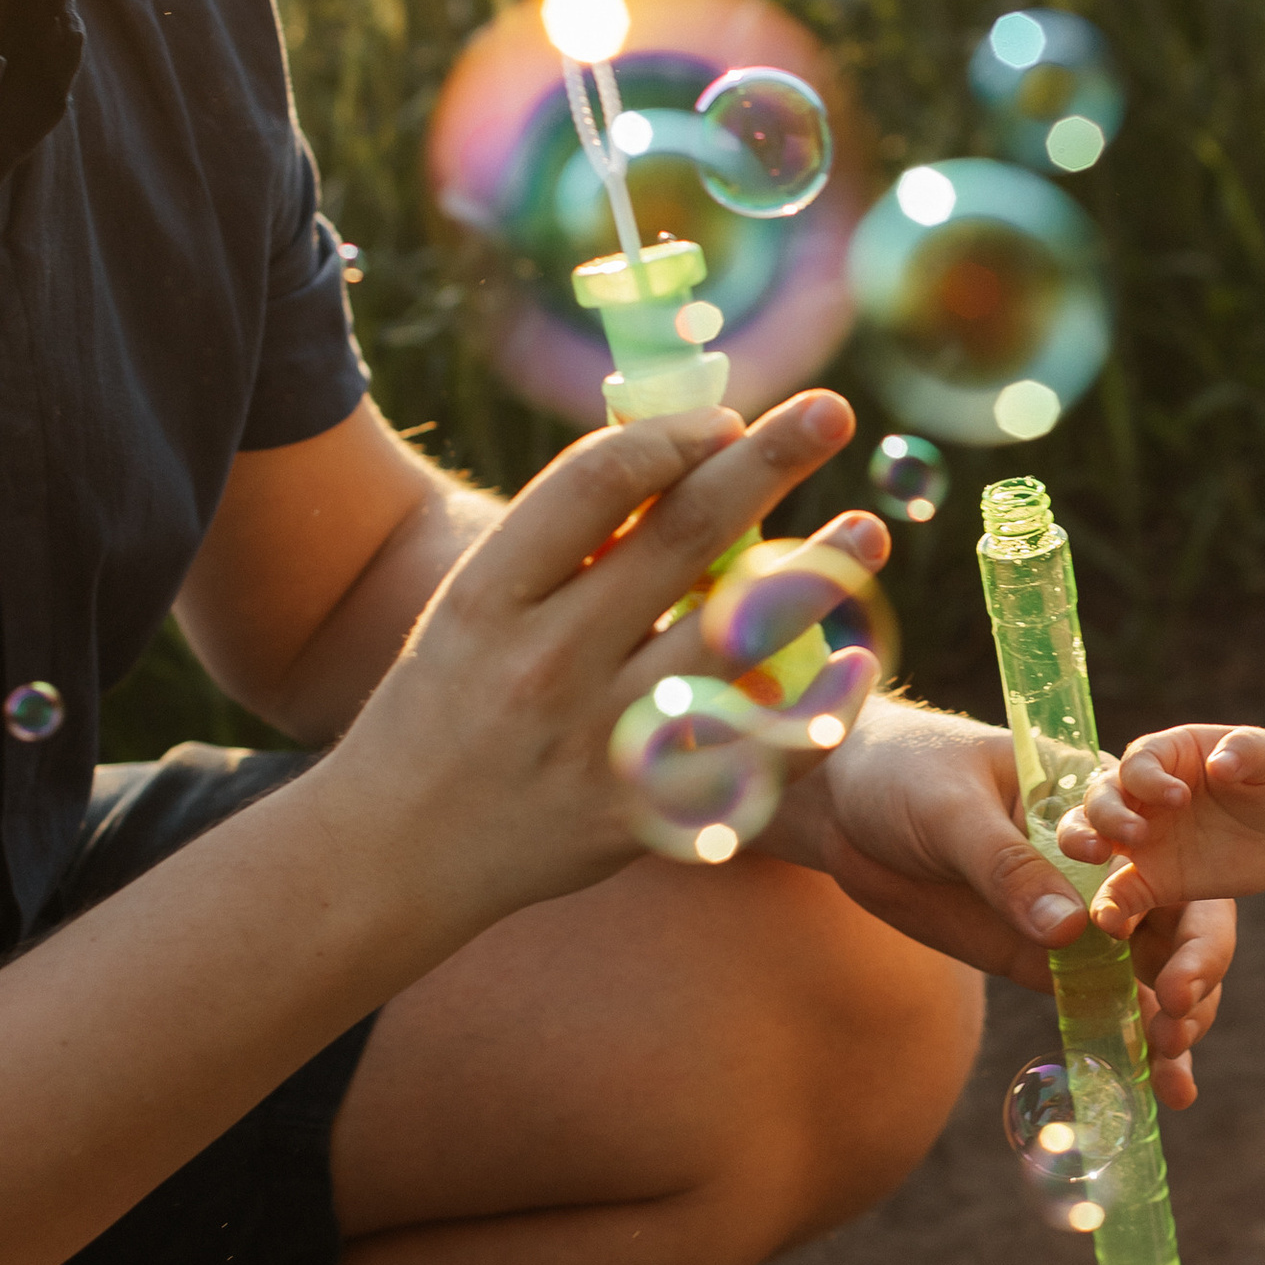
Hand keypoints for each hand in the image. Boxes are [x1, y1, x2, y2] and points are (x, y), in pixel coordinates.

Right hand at [325, 393, 857, 932]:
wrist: (395, 853)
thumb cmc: (447, 707)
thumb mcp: (475, 609)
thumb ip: (564, 545)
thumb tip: (673, 452)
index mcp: (491, 594)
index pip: (596, 481)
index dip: (674, 437)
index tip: (728, 420)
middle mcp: (546, 660)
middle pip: (681, 539)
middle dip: (767, 463)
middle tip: (830, 411)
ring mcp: (598, 740)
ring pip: (736, 640)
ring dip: (814, 574)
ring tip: (868, 529)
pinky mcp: (643, 813)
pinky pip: (755, 753)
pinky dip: (815, 706)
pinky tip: (858, 659)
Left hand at [806, 698, 1234, 1104]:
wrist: (842, 806)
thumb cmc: (904, 774)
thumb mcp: (951, 808)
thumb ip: (1006, 865)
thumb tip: (1070, 931)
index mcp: (1106, 802)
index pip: (1175, 860)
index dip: (1194, 921)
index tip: (1181, 976)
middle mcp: (1107, 860)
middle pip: (1175, 926)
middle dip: (1189, 984)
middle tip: (1177, 1034)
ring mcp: (1075, 912)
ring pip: (1140, 973)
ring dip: (1165, 1026)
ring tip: (1174, 1084)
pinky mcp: (1037, 956)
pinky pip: (1089, 1001)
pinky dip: (1117, 1040)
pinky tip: (1143, 1084)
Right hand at [1060, 724, 1264, 937]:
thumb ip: (1246, 750)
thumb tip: (1220, 763)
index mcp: (1166, 755)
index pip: (1139, 762)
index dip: (1151, 779)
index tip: (1181, 798)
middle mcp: (1141, 795)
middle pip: (1101, 797)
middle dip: (1107, 814)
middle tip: (1135, 834)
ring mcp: (1141, 839)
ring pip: (1090, 836)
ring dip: (1082, 843)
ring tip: (1097, 856)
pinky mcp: (1151, 880)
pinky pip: (1120, 892)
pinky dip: (1107, 905)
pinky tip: (1106, 919)